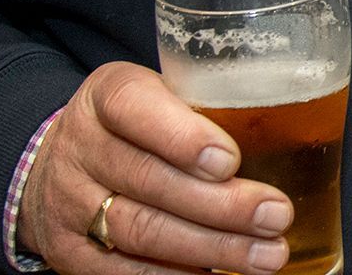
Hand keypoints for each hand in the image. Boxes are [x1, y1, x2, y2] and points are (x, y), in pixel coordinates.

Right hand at [17, 62, 292, 273]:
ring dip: (212, 247)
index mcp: (107, 95)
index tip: (231, 161)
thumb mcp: (161, 94)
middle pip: (149, 180)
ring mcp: (69, 203)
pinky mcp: (68, 251)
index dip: (182, 136)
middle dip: (220, 204)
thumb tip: (292, 134)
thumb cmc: (138, 123)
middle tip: (276, 215)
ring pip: (141, 230)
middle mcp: (81, 146)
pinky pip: (123, 272)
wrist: (59, 162)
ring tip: (266, 254)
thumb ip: (205, 107)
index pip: (134, 108)